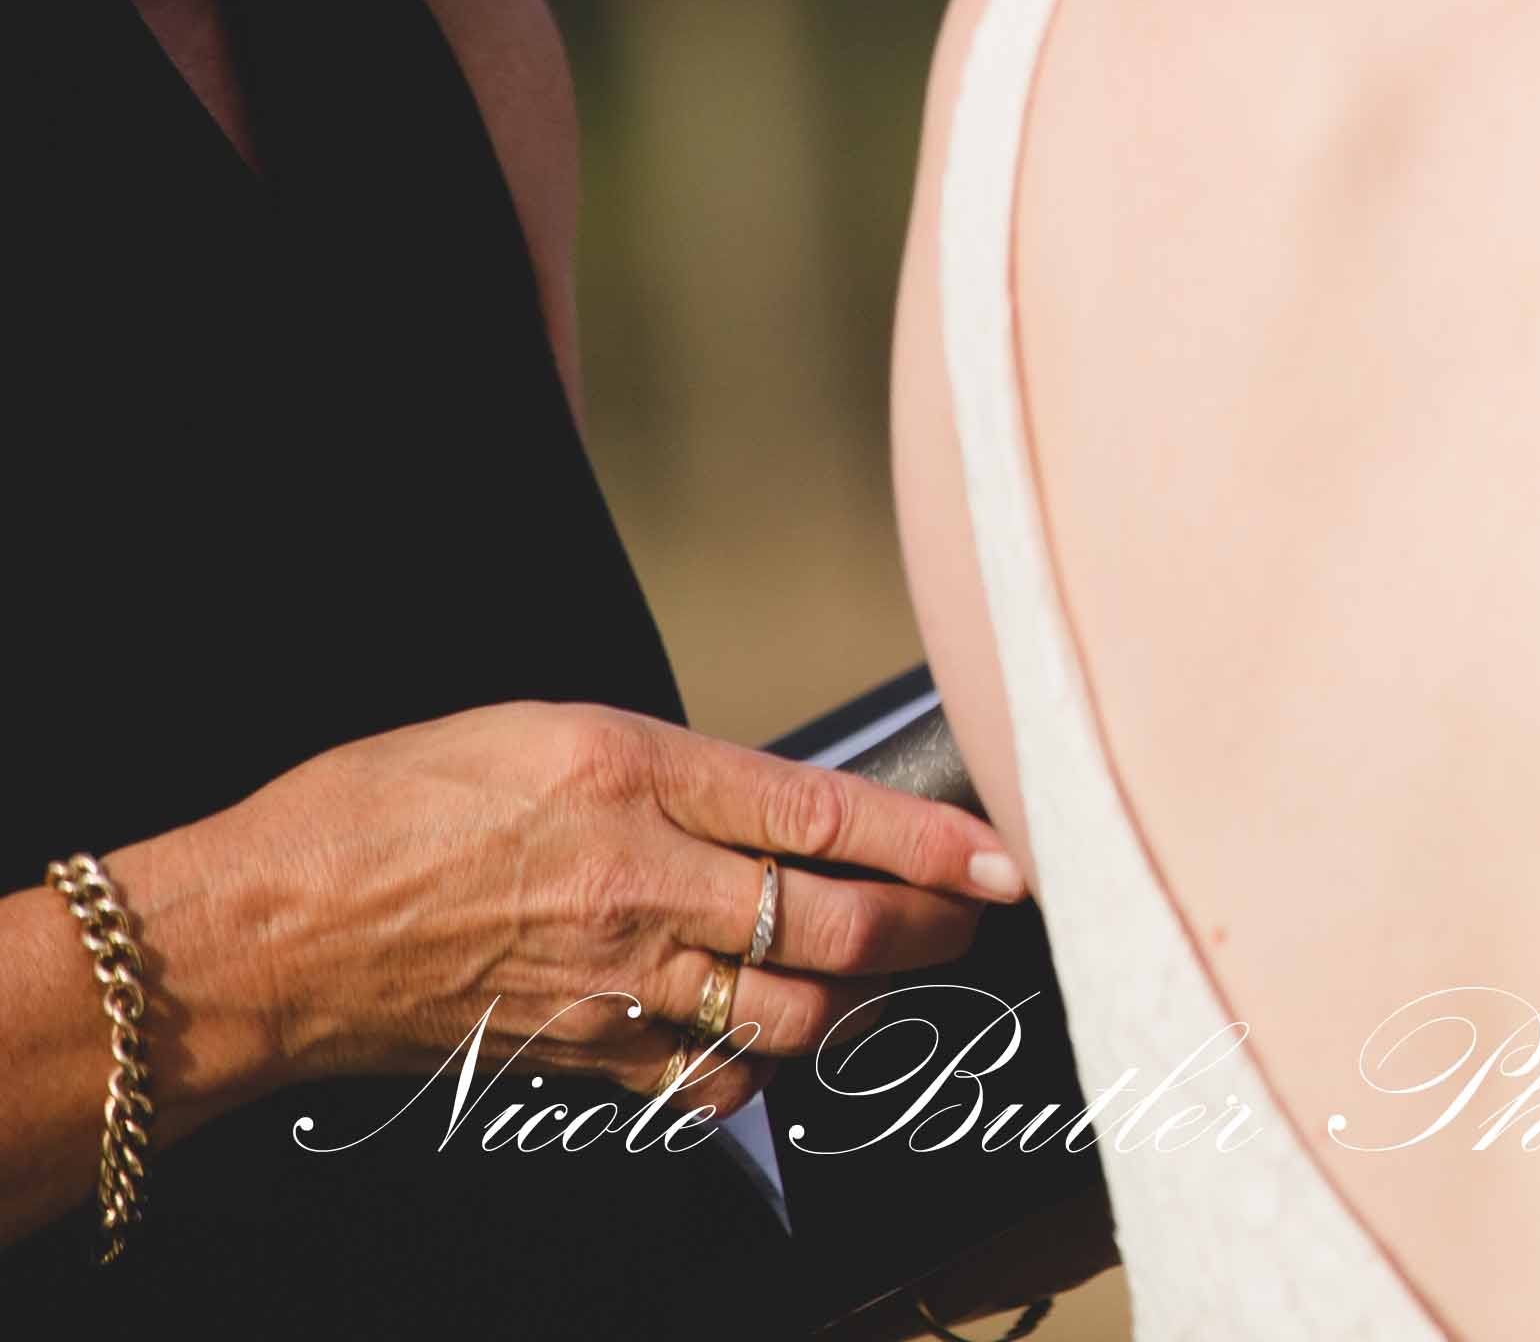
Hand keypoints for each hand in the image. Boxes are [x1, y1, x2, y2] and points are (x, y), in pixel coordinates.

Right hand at [111, 698, 1021, 1126]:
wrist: (266, 932)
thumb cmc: (385, 809)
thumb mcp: (542, 732)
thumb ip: (669, 770)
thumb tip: (775, 807)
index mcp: (632, 776)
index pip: (827, 812)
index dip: (933, 842)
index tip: (1003, 858)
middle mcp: (637, 883)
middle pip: (833, 927)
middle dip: (927, 930)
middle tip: (968, 924)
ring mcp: (611, 981)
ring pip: (792, 1015)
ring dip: (862, 1002)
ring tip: (892, 980)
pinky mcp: (579, 1054)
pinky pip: (709, 1077)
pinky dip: (757, 1064)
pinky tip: (767, 1039)